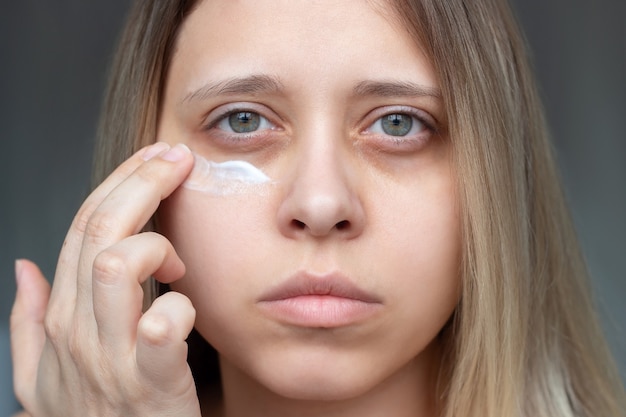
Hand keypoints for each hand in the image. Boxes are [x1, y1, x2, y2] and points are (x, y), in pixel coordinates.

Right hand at [10, 143, 201, 416]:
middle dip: (142, 182)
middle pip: (99, 231)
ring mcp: (111, 358)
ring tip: (178, 263)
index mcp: (60, 318)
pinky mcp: (151, 385)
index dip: (121, 181)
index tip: (156, 156)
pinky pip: (158, 329)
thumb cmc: (93, 416)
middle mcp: (78, 331)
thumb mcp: (41, 375)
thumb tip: (23, 267)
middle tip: (176, 161)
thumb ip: (28, 320)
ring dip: (155, 246)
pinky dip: (176, 309)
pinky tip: (184, 305)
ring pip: (116, 266)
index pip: (82, 226)